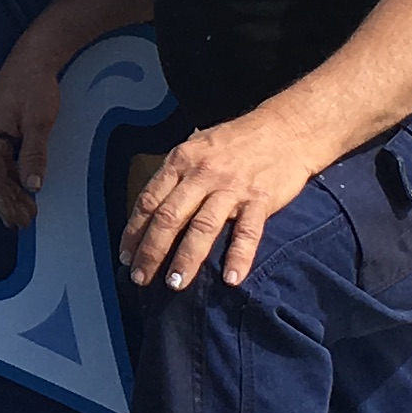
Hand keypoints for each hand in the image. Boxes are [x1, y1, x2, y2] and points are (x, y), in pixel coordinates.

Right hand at [0, 45, 66, 229]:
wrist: (36, 56)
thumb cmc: (34, 84)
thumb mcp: (38, 121)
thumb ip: (33, 155)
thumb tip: (32, 186)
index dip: (3, 200)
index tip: (16, 219)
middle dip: (7, 201)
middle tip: (24, 223)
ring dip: (12, 192)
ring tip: (26, 213)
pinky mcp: (2, 129)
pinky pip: (4, 160)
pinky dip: (15, 177)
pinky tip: (25, 190)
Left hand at [123, 102, 325, 290]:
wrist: (286, 129)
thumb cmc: (237, 141)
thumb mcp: (197, 147)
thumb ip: (176, 175)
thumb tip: (151, 210)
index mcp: (181, 161)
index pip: (149, 201)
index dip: (134, 231)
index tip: (125, 257)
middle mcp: (202, 174)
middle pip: (170, 217)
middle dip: (152, 251)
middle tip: (141, 278)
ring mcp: (232, 187)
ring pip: (203, 227)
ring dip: (186, 258)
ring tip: (175, 283)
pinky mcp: (260, 199)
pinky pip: (247, 232)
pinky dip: (238, 256)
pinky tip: (231, 278)